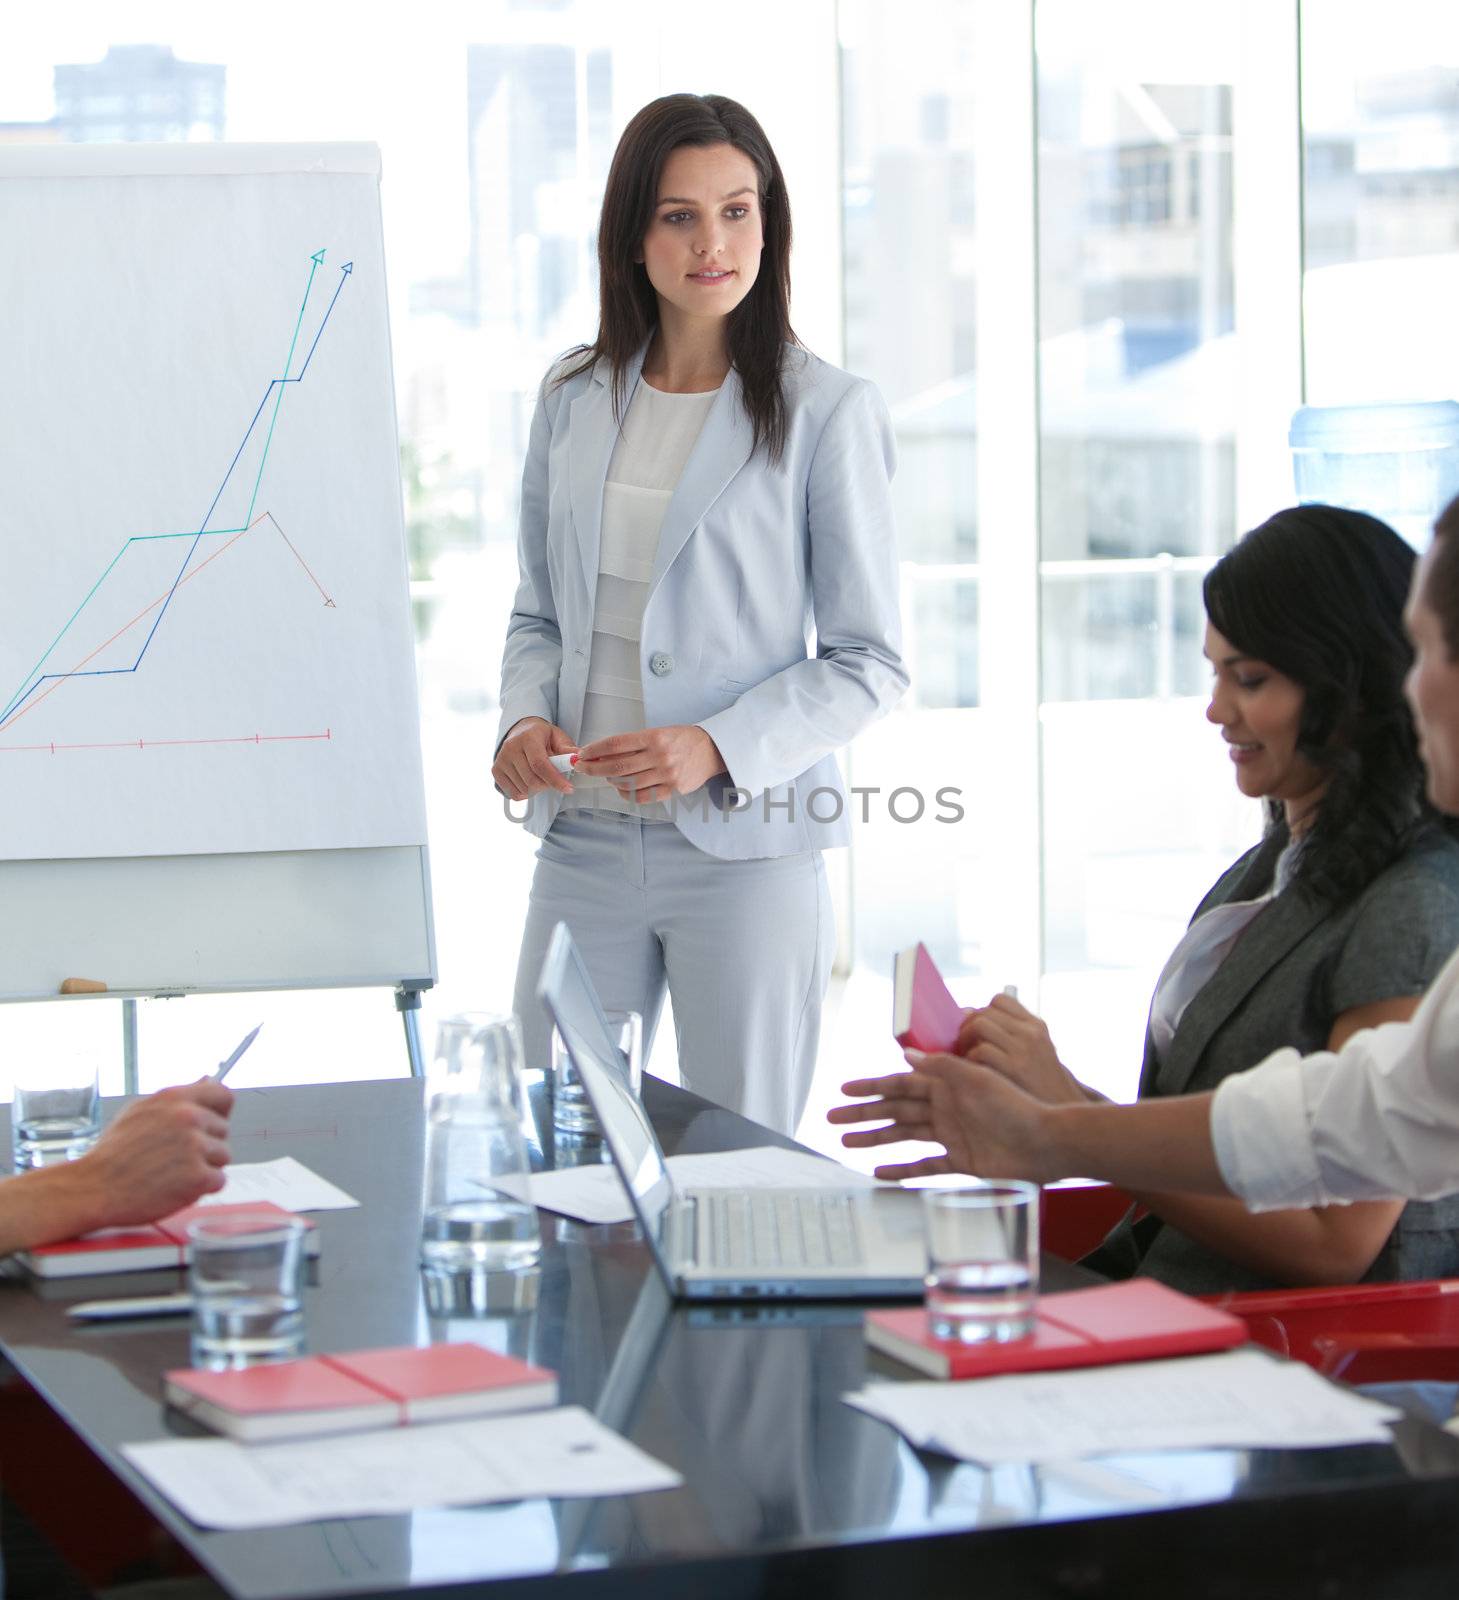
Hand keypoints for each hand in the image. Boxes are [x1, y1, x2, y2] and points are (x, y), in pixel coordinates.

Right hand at [79, 1078, 234, 1227]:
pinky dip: (202, 1188)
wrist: (92, 1189)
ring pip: (223, 1156)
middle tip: (173, 1157)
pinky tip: (176, 1187)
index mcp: (176, 1099)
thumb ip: (177, 1099)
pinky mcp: (198, 1177)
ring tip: (172, 1173)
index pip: (223, 1095)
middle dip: (205, 1144)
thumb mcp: (140, 1112)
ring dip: (204, 1167)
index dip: (219, 1111)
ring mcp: (195, 1147)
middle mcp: (189, 1118)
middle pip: (223, 1130)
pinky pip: (219, 1180)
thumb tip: (207, 1080)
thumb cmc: (115, 1152)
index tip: (209, 1125)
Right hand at [492, 718, 576, 799]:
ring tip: (540, 776)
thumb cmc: (542, 736)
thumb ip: (567, 749)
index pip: (540, 764)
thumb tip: (578, 760)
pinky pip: (513, 793)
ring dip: (537, 789)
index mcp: (528, 737)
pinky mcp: (496, 770)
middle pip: (532, 780)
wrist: (521, 731)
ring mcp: (501, 759)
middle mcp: (511, 747)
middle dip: (548, 785)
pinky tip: (530, 781)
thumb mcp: (558, 737)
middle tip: (555, 779)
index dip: (555, 779)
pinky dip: (526, 793)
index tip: (568, 789)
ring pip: (524, 789)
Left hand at [576, 725, 725, 803]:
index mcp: (655, 737)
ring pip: (627, 783)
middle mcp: (660, 756)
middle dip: (594, 767)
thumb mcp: (660, 732)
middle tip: (583, 767)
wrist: (712, 751)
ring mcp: (666, 775)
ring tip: (606, 776)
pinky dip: (626, 794)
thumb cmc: (683, 739)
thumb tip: (603, 753)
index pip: (616, 744)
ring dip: (610, 780)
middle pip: (617, 765)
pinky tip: (622, 788)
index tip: (583, 753)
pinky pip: (642, 796)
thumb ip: (634, 743)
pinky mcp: (672, 790)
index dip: (595, 749)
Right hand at [827, 1052, 1057, 1181]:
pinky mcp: (962, 1162)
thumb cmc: (1017, 1105)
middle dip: (864, 1114)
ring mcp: (952, 1135)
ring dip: (876, 1139)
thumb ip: (941, 1067)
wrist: (1047, 1142)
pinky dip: (903, 1169)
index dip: (871, 1087)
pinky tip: (880, 1173)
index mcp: (946, 1084)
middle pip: (895, 1109)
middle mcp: (945, 1108)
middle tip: (832, 1119)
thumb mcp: (977, 1079)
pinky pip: (926, 1165)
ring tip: (847, 1144)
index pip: (898, 1083)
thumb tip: (905, 1055)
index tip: (844, 1090)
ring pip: (904, 1135)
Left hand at [954, 994, 1091, 1104]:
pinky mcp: (1014, 1068)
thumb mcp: (1034, 1057)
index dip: (981, 1012)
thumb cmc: (1038, 1093)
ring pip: (978, 1025)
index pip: (1000, 1000)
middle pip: (984, 1013)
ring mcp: (1023, 1048)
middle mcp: (1031, 1032)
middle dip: (966, 1028)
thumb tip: (966, 1014)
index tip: (975, 1032)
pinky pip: (979, 1051)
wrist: (1059, 1125)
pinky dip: (969, 1061)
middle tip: (962, 1048)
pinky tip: (973, 1075)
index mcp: (1036, 1027)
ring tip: (964, 1060)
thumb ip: (1007, 1037)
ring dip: (964, 1041)